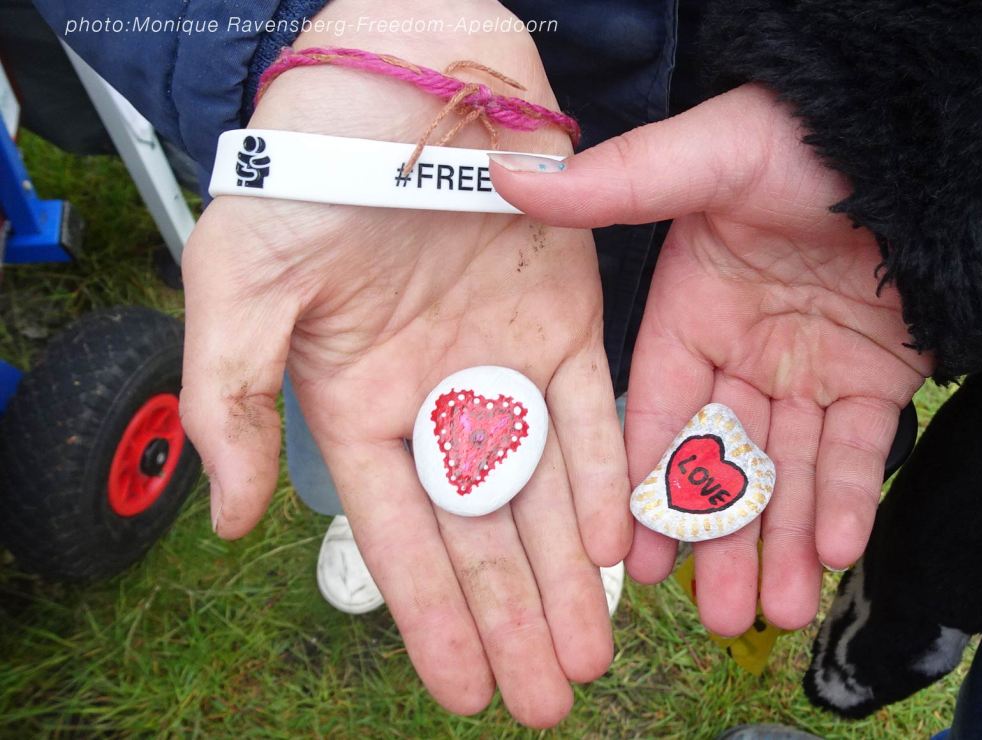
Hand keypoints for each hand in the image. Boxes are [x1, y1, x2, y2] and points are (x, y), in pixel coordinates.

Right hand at [178, 2, 627, 726]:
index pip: (400, 535)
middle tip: (548, 699)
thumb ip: (229, 401)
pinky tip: (619, 547)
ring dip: (568, 572)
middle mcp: (439, 398)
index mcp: (359, 405)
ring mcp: (506, 364)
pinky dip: (605, 478)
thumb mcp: (238, 283)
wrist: (405, 80)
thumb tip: (229, 523)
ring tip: (591, 653)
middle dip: (514, 618)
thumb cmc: (309, 175)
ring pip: (543, 491)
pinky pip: (593, 415)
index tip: (461, 694)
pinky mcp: (569, 322)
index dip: (431, 618)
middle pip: (481, 533)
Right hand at [493, 84, 931, 633]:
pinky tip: (835, 553)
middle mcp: (746, 349)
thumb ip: (618, 185)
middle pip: (724, 460)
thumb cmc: (804, 138)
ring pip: (790, 470)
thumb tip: (511, 177)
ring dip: (783, 542)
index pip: (656, 412)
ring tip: (773, 613)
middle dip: (721, 538)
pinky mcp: (882, 376)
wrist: (923, 138)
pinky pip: (860, 448)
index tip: (630, 560)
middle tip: (717, 616)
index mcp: (691, 308)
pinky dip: (848, 499)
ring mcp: (814, 367)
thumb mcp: (708, 158)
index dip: (643, 486)